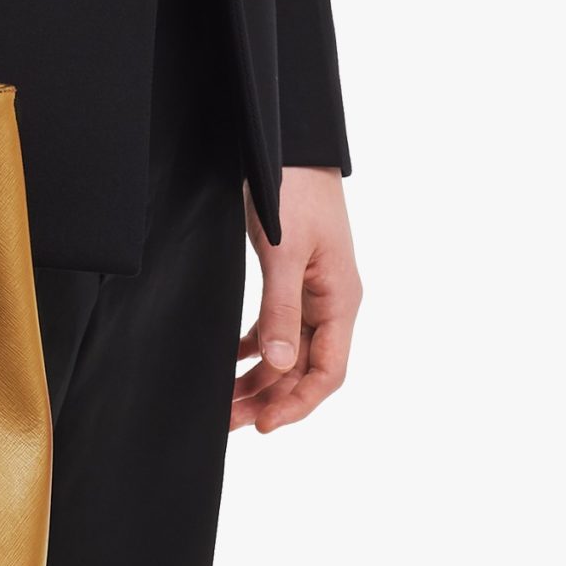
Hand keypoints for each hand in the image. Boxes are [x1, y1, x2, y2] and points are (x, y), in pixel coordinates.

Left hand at [229, 167, 360, 433]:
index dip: (297, 404)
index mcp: (340, 300)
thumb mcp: (284, 250)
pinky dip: (256, 345)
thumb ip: (281, 308)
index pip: (327, 372)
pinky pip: (279, 325)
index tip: (263, 425)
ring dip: (260, 376)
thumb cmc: (293, 188)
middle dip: (270, 398)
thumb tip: (278, 364)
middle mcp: (331, 301)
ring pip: (288, 350)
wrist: (288, 140)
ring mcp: (313, 289)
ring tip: (225, 401)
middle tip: (229, 420)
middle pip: (305, 368)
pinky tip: (232, 358)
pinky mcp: (293, 275)